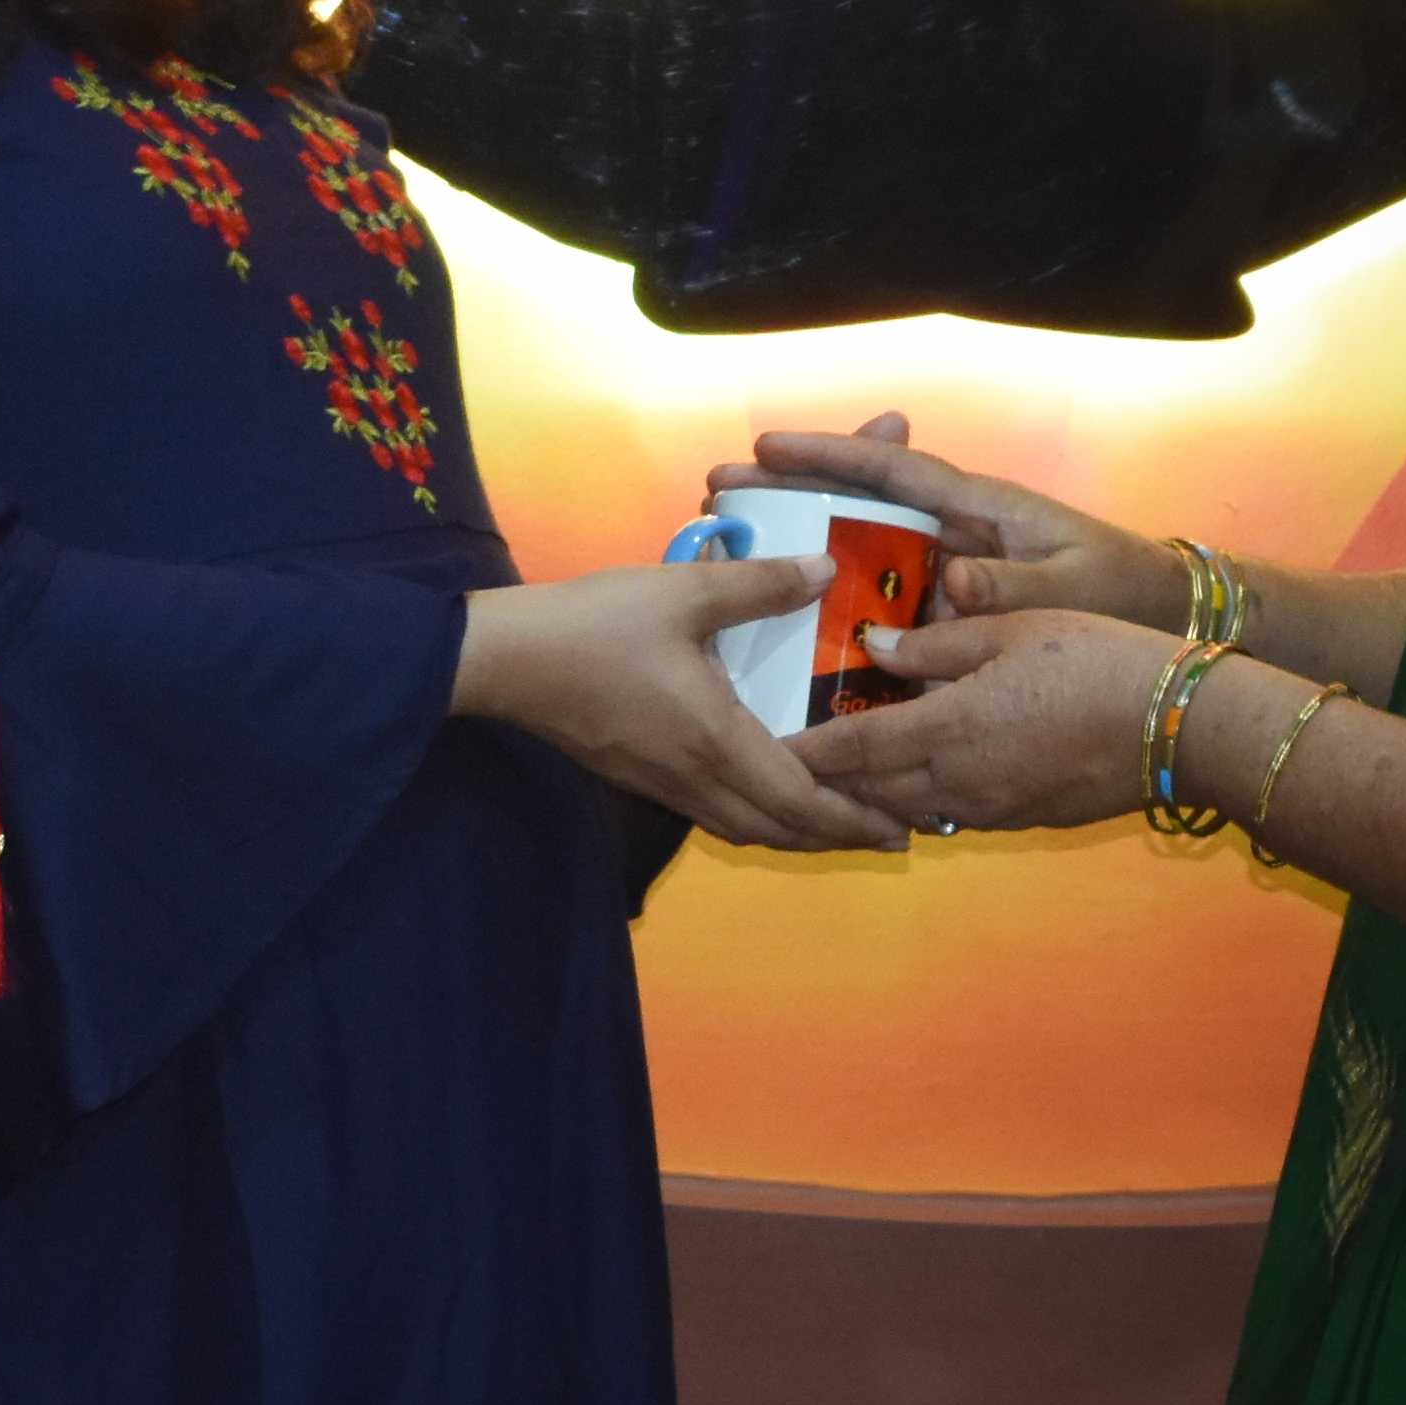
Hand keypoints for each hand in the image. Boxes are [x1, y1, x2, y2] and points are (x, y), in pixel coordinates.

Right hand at [459, 558, 908, 852]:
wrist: (504, 660)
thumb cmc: (594, 625)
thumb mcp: (682, 591)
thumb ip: (759, 582)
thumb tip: (829, 568)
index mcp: (717, 739)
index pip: (801, 800)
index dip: (854, 817)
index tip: (901, 825)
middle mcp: (697, 776)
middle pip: (780, 830)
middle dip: (837, 836)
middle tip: (887, 829)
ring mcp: (664, 783)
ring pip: (746, 828)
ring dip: (797, 831)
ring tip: (837, 818)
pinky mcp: (641, 776)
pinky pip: (717, 814)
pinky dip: (758, 817)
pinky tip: (767, 792)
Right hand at [718, 411, 1178, 629]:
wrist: (1160, 624)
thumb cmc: (1121, 592)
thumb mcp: (1071, 587)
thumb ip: (1011, 583)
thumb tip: (950, 581)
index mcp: (978, 510)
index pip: (893, 475)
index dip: (831, 457)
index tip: (768, 445)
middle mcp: (948, 533)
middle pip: (855, 504)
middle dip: (787, 493)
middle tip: (719, 487)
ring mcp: (941, 571)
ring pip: (855, 553)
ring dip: (795, 548)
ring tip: (727, 544)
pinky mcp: (944, 613)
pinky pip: (877, 605)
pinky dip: (831, 607)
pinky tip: (781, 627)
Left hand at [790, 609, 1196, 837]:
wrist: (1181, 726)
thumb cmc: (1097, 659)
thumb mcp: (1011, 630)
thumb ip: (936, 642)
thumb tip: (873, 644)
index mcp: (947, 730)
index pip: (851, 750)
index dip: (802, 752)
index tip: (761, 750)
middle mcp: (960, 782)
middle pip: (869, 793)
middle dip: (827, 784)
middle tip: (788, 767)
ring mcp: (994, 809)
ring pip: (910, 810)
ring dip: (872, 798)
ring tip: (841, 778)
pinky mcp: (1025, 819)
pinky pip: (954, 815)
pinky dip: (921, 802)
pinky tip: (916, 782)